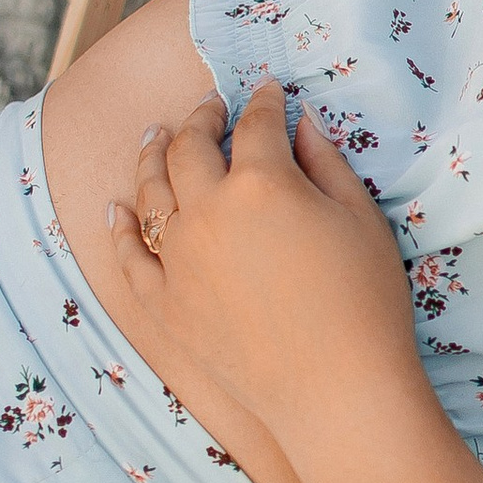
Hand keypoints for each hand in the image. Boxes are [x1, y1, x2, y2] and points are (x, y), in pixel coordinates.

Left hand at [108, 83, 422, 450]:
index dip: (263, 102)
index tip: (266, 90)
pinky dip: (120, 226)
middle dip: (201, 119)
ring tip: (154, 137)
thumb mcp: (362, 221)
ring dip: (151, 156)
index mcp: (263, 183)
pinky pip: (130, 255)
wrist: (337, 391)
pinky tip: (116, 208)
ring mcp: (178, 258)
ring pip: (150, 192)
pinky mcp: (164, 303)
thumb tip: (301, 123)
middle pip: (190, 148)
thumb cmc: (366, 303)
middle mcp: (208, 211)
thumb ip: (327, 164)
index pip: (257, 126)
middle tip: (208, 108)